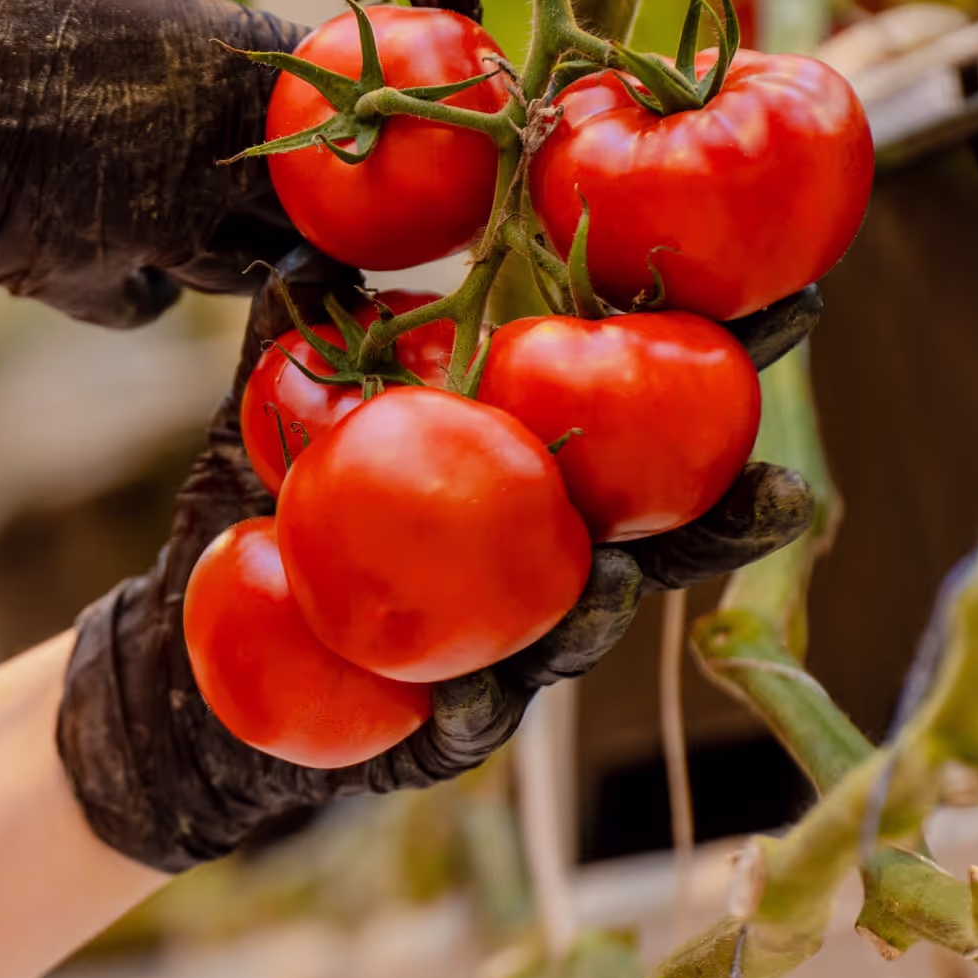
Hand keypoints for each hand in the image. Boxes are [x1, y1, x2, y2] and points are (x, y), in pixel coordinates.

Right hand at [0, 0, 305, 328]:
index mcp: (212, 56)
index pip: (330, 67)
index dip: (334, 48)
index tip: (318, 30)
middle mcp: (199, 160)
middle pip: (316, 184)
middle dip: (313, 152)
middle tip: (288, 111)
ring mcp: (142, 234)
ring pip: (247, 255)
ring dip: (249, 219)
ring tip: (223, 172)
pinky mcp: (73, 278)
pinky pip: (153, 297)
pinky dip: (159, 271)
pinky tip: (136, 224)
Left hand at [57, 264, 821, 872]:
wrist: (184, 668)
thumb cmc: (259, 519)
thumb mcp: (271, 415)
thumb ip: (298, 334)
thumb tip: (304, 236)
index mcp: (522, 482)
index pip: (637, 422)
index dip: (711, 374)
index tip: (794, 312)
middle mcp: (527, 573)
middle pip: (648, 545)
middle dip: (720, 522)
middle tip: (784, 492)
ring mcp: (488, 660)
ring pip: (568, 642)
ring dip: (603, 614)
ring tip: (623, 581)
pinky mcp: (418, 741)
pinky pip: (454, 726)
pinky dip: (469, 711)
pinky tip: (476, 700)